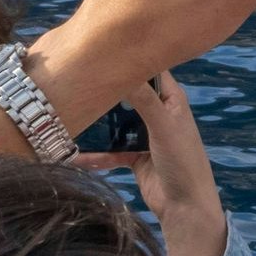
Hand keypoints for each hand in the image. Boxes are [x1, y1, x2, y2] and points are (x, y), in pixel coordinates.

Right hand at [84, 75, 232, 255]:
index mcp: (171, 99)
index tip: (101, 47)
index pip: (150, 69)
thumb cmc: (182, 161)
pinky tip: (73, 155)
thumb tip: (122, 69)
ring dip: (97, 122)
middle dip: (106, 90)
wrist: (185, 208)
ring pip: (116, 122)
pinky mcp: (134, 156)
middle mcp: (158, 112)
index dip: (130, 57)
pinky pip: (110, 149)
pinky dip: (95, 153)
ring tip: (69, 113)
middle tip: (75, 80)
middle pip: (128, 94)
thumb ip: (144, 99)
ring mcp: (145, 134)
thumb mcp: (163, 126)